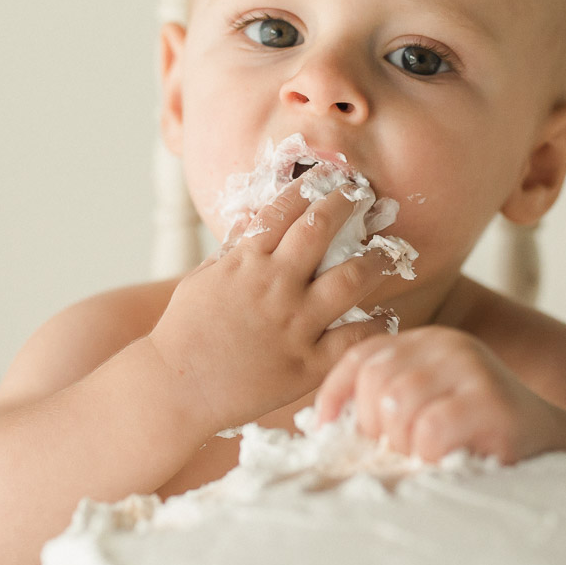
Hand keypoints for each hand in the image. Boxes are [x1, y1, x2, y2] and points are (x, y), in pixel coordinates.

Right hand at [147, 182, 396, 430]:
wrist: (176, 387)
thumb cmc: (184, 332)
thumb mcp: (202, 279)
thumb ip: (232, 252)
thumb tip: (251, 224)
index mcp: (247, 262)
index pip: (285, 209)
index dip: (311, 186)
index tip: (330, 176)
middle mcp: (275, 286)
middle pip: (322, 230)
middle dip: (347, 204)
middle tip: (366, 196)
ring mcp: (294, 324)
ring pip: (350, 279)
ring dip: (375, 261)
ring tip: (389, 254)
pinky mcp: (306, 363)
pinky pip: (354, 338)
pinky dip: (376, 325)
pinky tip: (386, 316)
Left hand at [316, 327, 557, 463]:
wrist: (559, 448)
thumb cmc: (480, 438)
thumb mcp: (430, 408)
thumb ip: (387, 406)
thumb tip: (320, 427)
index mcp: (428, 342)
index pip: (361, 356)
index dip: (336, 393)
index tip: (326, 427)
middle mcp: (449, 344)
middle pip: (375, 381)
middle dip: (375, 427)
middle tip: (399, 453)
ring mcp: (472, 367)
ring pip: (397, 405)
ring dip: (404, 445)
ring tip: (427, 457)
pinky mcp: (491, 400)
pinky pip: (430, 430)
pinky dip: (428, 455)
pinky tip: (448, 460)